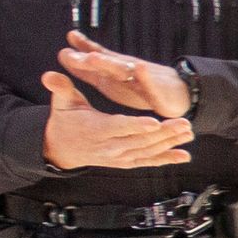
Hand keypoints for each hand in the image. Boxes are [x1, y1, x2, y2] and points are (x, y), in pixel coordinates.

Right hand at [39, 70, 193, 169]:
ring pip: (147, 151)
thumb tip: (48, 75)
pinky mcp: (125, 162)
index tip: (155, 122)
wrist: (61, 149)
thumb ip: (60, 88)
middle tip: (184, 123)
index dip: (137, 125)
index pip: (120, 126)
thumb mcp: (61, 103)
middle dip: (164, 133)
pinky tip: (183, 156)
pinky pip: (147, 162)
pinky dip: (165, 159)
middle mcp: (110, 146)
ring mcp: (119, 156)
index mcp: (97, 129)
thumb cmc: (64, 121)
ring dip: (170, 144)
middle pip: (140, 140)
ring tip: (188, 133)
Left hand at [58, 31, 190, 117]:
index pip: (94, 61)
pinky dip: (145, 75)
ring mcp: (141, 77)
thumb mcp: (108, 79)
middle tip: (78, 56)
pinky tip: (139, 67)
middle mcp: (125, 70)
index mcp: (112, 72)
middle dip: (92, 59)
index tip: (64, 54)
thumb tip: (62, 53)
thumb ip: (86, 67)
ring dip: (111, 63)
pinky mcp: (157, 88)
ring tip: (97, 58)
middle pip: (106, 63)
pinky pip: (150, 82)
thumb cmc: (138, 85)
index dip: (80, 58)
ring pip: (124, 69)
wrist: (176, 91)